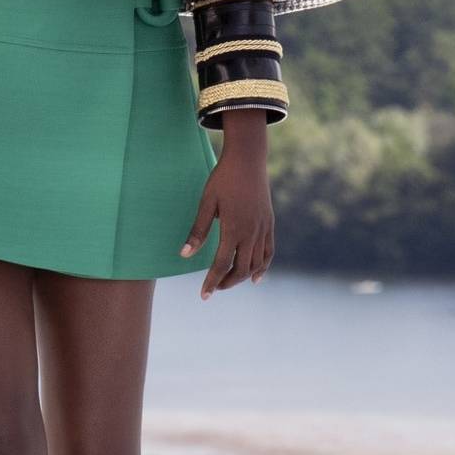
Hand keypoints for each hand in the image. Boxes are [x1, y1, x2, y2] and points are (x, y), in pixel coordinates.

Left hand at [179, 112, 274, 295]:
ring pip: (256, 264)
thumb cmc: (223, 179)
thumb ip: (198, 231)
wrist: (248, 159)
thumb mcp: (206, 203)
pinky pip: (269, 252)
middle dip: (227, 282)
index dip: (212, 282)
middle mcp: (251, 233)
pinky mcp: (269, 224)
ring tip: (228, 282)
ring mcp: (263, 229)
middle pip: (241, 269)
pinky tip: (256, 278)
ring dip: (242, 277)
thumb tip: (184, 255)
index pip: (221, 265)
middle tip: (213, 288)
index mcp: (233, 229)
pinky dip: (263, 267)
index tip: (204, 295)